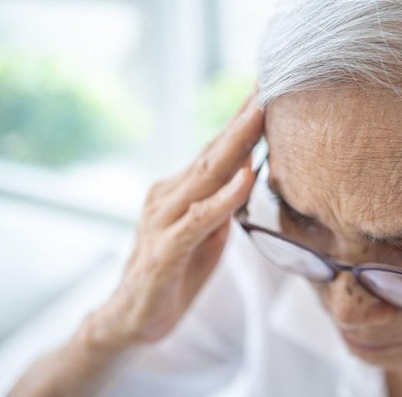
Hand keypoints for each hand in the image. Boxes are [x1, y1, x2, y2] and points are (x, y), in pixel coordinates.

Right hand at [82, 93, 262, 352]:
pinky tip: (244, 177)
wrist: (133, 318)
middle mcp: (169, 195)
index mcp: (182, 191)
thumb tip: (249, 175)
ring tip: (261, 113)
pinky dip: (223, 198)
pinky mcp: (165, 249)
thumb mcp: (207, 234)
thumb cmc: (175, 272)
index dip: (244, 122)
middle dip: (244, 118)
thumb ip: (223, 205)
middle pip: (214, 151)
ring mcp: (164, 219)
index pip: (218, 150)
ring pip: (205, 175)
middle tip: (268, 84)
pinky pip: (198, 219)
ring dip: (236, 143)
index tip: (268, 91)